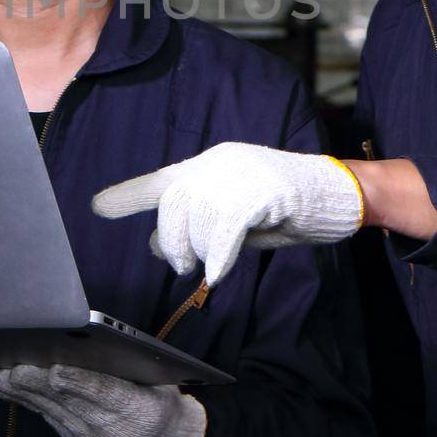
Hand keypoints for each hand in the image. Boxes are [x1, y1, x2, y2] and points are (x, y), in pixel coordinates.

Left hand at [0, 365, 206, 436]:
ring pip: (52, 411)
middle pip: (69, 402)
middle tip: (13, 369)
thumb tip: (89, 342)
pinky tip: (9, 389)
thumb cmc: (160, 401)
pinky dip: (29, 402)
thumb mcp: (158, 381)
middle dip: (38, 385)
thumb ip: (128, 367)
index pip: (104, 393)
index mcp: (139, 409)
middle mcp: (111, 429)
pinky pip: (50, 418)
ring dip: (24, 394)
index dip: (77, 381)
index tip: (54, 369)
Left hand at [91, 142, 364, 284]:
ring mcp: (240, 174)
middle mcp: (218, 164)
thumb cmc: (286, 209)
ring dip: (199, 251)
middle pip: (173, 203)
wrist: (338, 192)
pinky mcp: (262, 190)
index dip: (127, 194)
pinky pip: (226, 228)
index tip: (98, 206)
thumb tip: (154, 247)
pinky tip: (220, 272)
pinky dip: (220, 256)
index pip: (160, 181)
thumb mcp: (233, 219)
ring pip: (197, 218)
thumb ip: (197, 227)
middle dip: (170, 242)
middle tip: (181, 266)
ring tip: (210, 267)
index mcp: (209, 166)